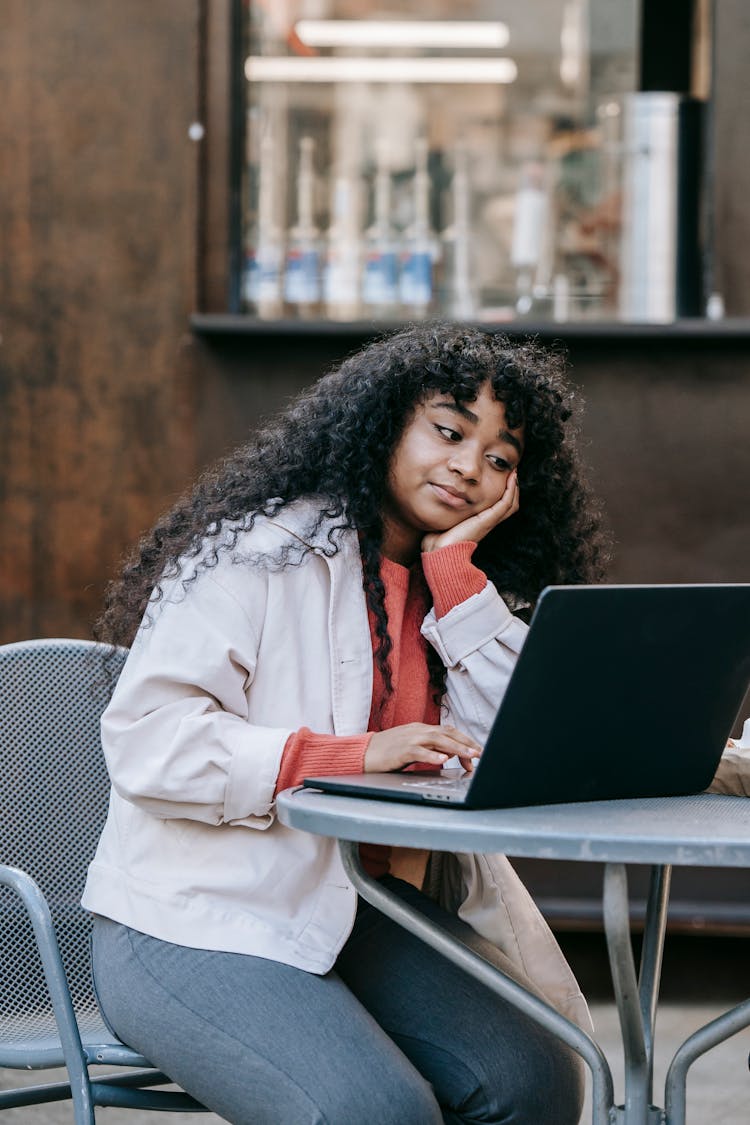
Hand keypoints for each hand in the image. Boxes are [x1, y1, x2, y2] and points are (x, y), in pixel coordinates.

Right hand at [365, 723, 481, 772]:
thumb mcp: (412, 747)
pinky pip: (419, 751)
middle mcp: (418, 730)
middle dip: (466, 744)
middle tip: (480, 754)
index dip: (465, 741)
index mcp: (422, 729)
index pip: (449, 732)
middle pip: (448, 733)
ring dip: (456, 748)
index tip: (476, 754)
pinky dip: (432, 755)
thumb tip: (449, 754)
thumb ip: (430, 748)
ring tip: (470, 756)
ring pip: (438, 740)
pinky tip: (442, 760)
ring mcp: (409, 738)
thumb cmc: (388, 752)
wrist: (363, 752)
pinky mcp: (400, 750)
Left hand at [422, 469, 518, 552]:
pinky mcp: (487, 520)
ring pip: (510, 504)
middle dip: (511, 488)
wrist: (440, 552)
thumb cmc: (438, 539)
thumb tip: (438, 499)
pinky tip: (511, 480)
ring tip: (513, 473)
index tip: (501, 477)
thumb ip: (446, 510)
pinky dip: (510, 491)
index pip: (497, 507)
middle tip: (512, 472)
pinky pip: (505, 504)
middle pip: (508, 505)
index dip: (502, 493)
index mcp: (479, 522)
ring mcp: (489, 522)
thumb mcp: (445, 520)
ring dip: (513, 487)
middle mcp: (487, 522)